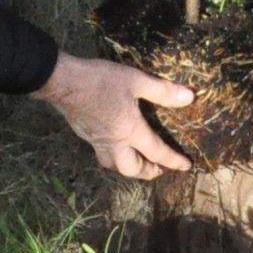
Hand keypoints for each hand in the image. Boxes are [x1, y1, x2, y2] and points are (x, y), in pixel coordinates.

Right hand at [35, 49, 194, 179]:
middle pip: (132, 169)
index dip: (173, 161)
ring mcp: (96, 141)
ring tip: (137, 163)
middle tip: (158, 169)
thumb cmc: (100, 80)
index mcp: (130, 130)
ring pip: (113, 165)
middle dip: (148, 173)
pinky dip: (112, 157)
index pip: (156, 152)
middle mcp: (114, 142)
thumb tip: (190, 98)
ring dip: (128, 168)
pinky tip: (114, 146)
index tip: (186, 167)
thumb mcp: (136, 80)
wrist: (62, 82)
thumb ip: (162, 91)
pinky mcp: (85, 135)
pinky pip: (101, 154)